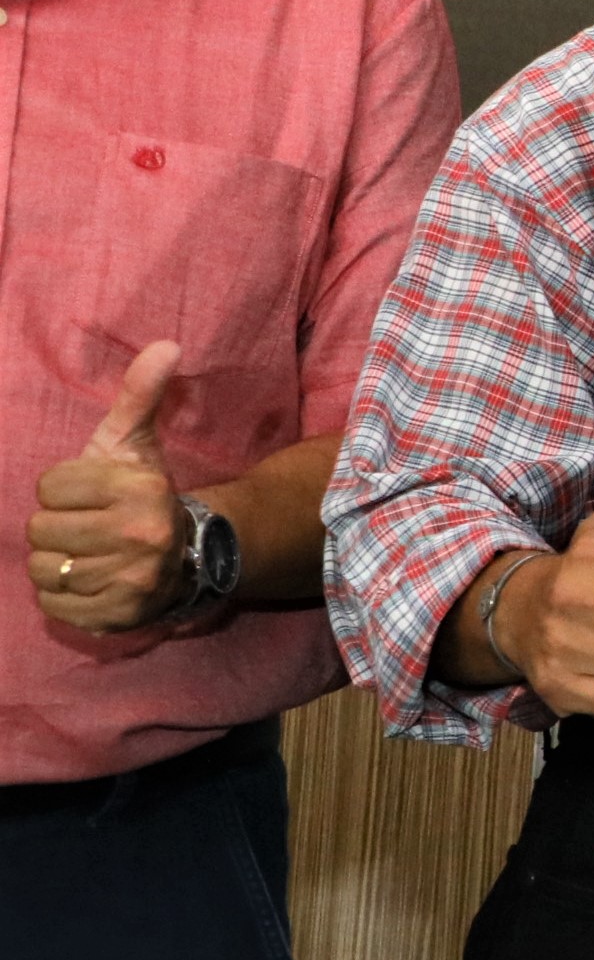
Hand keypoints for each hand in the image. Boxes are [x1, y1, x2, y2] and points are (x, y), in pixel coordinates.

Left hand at [27, 343, 194, 632]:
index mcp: (141, 489)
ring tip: (87, 556)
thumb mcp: (136, 443)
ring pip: (43, 569)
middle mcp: (141, 535)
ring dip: (56, 564)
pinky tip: (87, 583)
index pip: (48, 489)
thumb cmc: (140, 494)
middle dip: (56, 529)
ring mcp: (132, 579)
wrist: (186, 558)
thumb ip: (141, 393)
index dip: (61, 491)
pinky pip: (54, 606)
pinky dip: (62, 598)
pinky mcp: (119, 615)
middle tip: (88, 529)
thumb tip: (166, 344)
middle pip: (41, 531)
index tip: (90, 496)